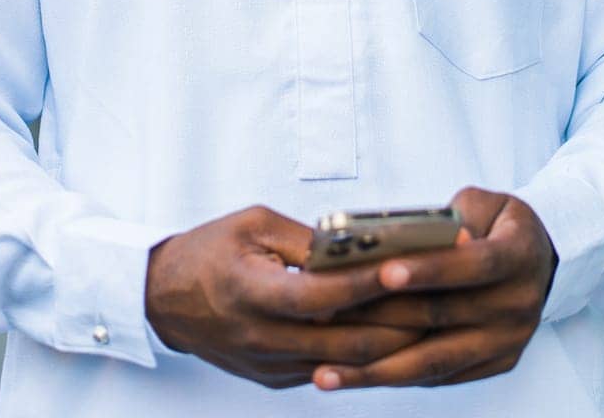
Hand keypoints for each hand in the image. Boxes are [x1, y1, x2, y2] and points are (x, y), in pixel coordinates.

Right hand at [144, 204, 428, 389]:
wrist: (162, 297)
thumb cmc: (209, 251)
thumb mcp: (253, 224)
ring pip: (344, 363)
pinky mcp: (273, 378)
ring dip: (389, 344)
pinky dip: (361, 355)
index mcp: (254, 293)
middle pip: (346, 342)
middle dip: (398, 322)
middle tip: (441, 298)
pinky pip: (327, 369)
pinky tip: (393, 335)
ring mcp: (270, 365)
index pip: (324, 295)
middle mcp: (264, 338)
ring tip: (431, 318)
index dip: (368, 283)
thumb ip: (305, 239)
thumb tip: (358, 245)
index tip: (407, 265)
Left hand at [309, 185, 557, 389]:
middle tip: (328, 320)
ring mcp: (508, 341)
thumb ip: (450, 219)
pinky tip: (357, 377)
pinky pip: (441, 377)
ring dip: (378, 370)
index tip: (383, 273)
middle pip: (444, 317)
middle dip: (383, 320)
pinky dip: (398, 377)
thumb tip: (404, 235)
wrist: (544, 258)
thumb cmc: (499, 221)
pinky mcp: (497, 364)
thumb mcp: (484, 202)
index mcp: (518, 256)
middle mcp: (518, 306)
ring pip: (436, 361)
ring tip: (326, 373)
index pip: (471, 266)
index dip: (429, 270)